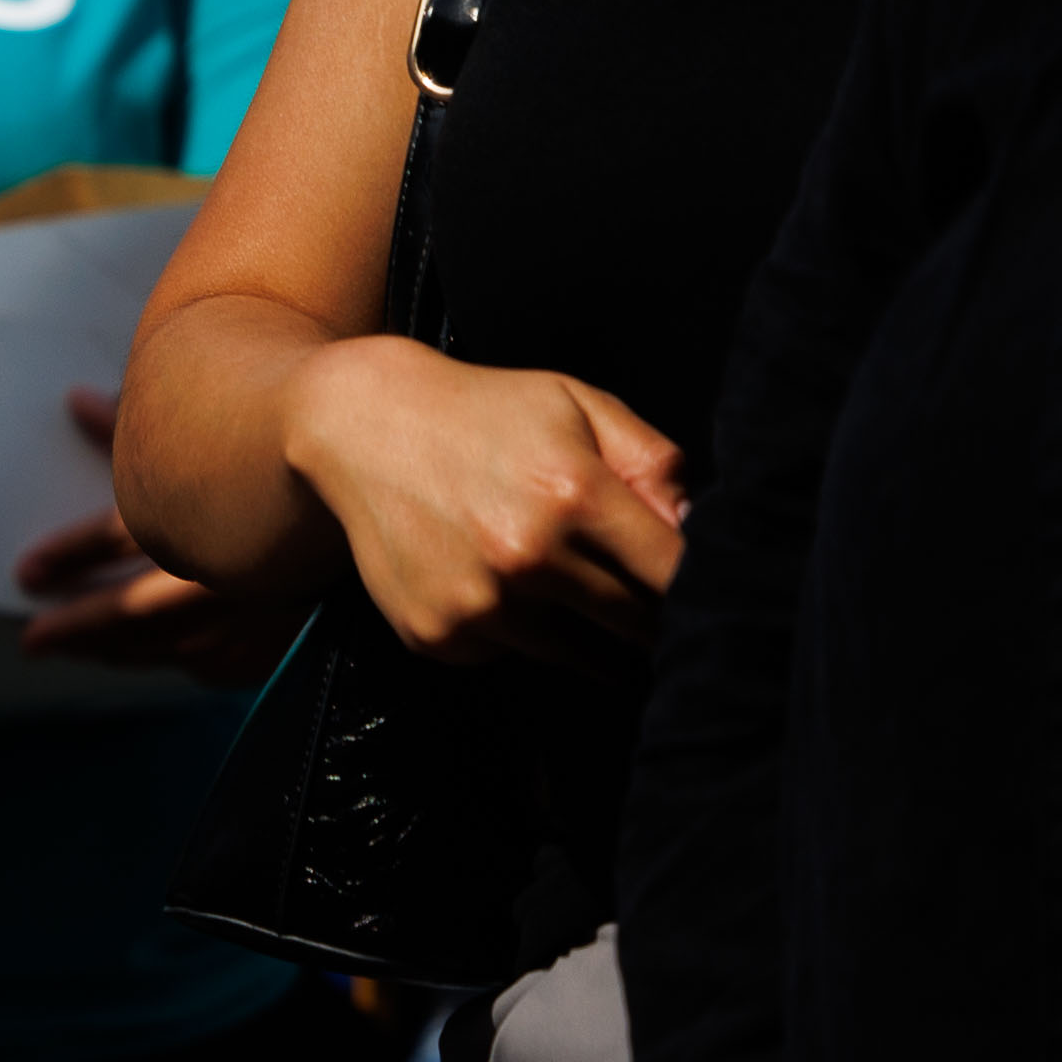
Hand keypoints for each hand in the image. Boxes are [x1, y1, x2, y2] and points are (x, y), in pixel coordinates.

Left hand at [17, 388, 285, 679]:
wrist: (406, 454)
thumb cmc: (302, 420)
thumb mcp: (212, 404)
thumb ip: (141, 417)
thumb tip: (79, 403)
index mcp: (206, 509)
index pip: (115, 537)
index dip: (69, 555)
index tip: (27, 574)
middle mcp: (233, 565)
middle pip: (136, 612)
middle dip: (81, 626)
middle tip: (37, 638)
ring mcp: (273, 605)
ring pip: (183, 646)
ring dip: (129, 651)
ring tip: (88, 650)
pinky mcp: (307, 628)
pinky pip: (236, 661)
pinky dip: (199, 662)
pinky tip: (180, 660)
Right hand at [282, 337, 686, 661]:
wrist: (359, 424)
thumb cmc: (483, 412)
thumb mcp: (579, 406)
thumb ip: (654, 464)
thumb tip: (696, 532)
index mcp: (574, 494)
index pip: (673, 576)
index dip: (699, 589)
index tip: (703, 593)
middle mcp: (525, 557)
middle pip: (633, 625)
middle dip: (651, 618)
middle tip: (649, 606)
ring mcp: (475, 603)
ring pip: (575, 652)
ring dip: (585, 631)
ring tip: (565, 587)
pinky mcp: (435, 632)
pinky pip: (506, 654)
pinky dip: (514, 633)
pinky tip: (494, 586)